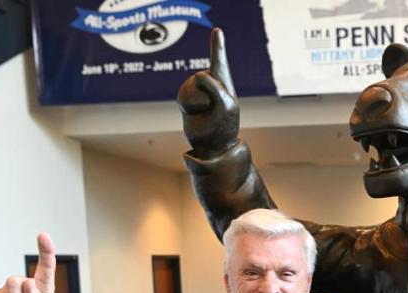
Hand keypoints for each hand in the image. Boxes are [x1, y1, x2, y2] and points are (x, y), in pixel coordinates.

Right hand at [177, 28, 239, 156]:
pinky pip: (182, 96)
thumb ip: (214, 87)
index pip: (219, 61)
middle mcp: (211, 85)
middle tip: (210, 112)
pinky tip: (195, 116)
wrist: (212, 147)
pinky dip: (187, 107)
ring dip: (195, 103)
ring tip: (205, 114)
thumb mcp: (225, 106)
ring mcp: (198, 92)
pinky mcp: (187, 101)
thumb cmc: (224, 127)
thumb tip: (199, 74)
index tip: (217, 30)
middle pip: (200, 78)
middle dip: (201, 95)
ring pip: (189, 87)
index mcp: (225, 84)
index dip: (217, 45)